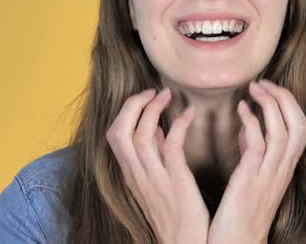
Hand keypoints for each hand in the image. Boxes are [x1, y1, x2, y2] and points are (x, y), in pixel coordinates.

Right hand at [106, 88, 208, 243]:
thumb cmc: (176, 214)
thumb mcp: (158, 184)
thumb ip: (156, 157)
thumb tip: (158, 131)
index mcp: (131, 174)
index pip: (115, 134)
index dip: (128, 111)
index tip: (146, 98)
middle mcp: (137, 175)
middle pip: (119, 131)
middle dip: (133, 105)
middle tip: (154, 91)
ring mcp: (154, 179)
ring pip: (139, 136)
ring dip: (153, 109)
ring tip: (168, 96)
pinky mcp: (175, 182)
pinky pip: (171, 145)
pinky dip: (179, 124)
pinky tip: (190, 113)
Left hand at [207, 80, 305, 243]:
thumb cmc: (241, 212)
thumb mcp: (251, 178)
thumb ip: (253, 153)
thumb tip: (248, 130)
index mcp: (284, 168)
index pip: (301, 128)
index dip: (289, 104)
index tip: (269, 89)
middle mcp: (283, 170)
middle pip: (300, 125)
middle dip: (285, 98)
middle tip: (264, 83)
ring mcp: (269, 175)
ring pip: (284, 131)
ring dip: (271, 104)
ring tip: (254, 89)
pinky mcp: (251, 180)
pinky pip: (259, 144)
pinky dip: (252, 122)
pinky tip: (241, 109)